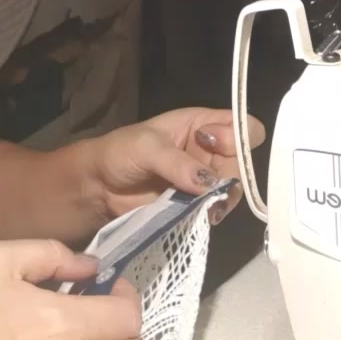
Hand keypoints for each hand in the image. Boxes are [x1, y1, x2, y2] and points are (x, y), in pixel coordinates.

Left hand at [89, 107, 265, 224]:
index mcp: (199, 124)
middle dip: (230, 173)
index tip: (212, 143)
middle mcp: (208, 150)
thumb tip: (209, 183)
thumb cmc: (120, 152)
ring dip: (223, 197)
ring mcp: (204, 179)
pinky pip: (217, 208)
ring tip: (204, 204)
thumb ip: (176, 163)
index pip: (238, 124)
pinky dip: (214, 212)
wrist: (99, 186)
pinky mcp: (196, 204)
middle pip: (241, 160)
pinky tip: (203, 216)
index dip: (234, 135)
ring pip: (233, 188)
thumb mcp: (146, 148)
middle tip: (207, 184)